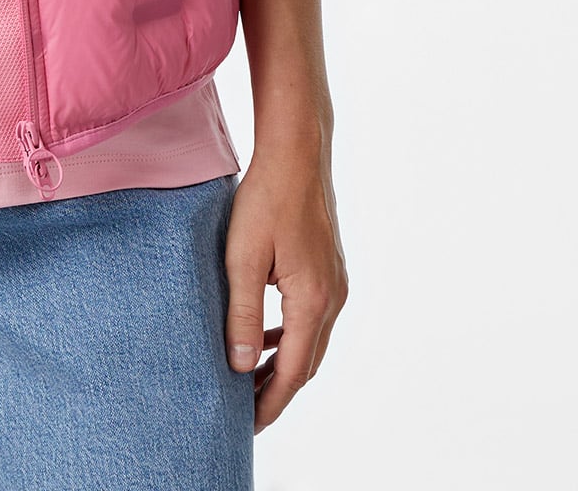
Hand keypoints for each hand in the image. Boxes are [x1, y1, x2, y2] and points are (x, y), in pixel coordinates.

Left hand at [223, 136, 348, 430]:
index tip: (247, 425)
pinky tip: (267, 336)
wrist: (297, 153)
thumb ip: (243, 314)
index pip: (293, 372)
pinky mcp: (329, 269)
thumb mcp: (242, 257)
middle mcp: (333, 298)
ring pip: (311, 341)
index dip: (270, 402)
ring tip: (251, 382)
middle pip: (308, 363)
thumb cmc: (266, 198)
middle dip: (277, 391)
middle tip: (244, 413)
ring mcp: (335, 283)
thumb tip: (242, 365)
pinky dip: (291, 336)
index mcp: (312, 301)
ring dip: (284, 364)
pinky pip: (312, 318)